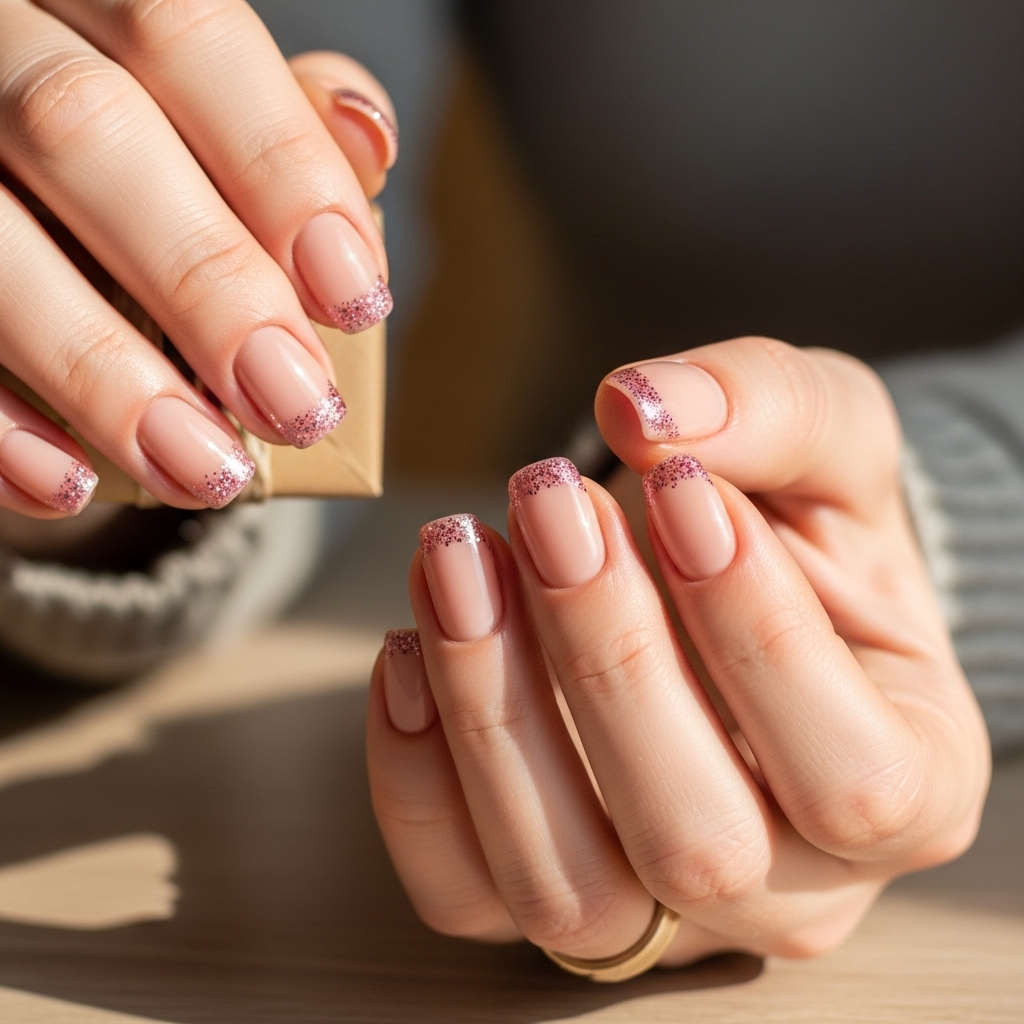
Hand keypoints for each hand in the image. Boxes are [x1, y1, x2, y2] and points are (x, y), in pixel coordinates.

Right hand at [0, 0, 395, 517]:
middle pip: (84, 129)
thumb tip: (368, 136)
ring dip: (107, 373)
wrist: (20, 207)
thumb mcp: (204, 124)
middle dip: (208, 282)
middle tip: (295, 403)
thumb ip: (279, 122)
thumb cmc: (135, 171)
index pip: (184, 32)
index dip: (281, 167)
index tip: (354, 298)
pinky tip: (69, 486)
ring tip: (210, 471)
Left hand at [367, 337, 989, 966]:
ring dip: (489, 709)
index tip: (678, 488)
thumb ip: (771, 410)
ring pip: (564, 883)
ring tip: (456, 556)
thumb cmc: (796, 530)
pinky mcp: (545, 896)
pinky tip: (408, 645)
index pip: (851, 773)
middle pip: (694, 841)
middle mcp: (791, 887)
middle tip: (548, 502)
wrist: (726, 584)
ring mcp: (659, 917)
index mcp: (910, 787)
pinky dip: (414, 770)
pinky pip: (461, 884)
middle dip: (604, 656)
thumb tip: (644, 407)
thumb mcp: (829, 444)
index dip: (754, 631)